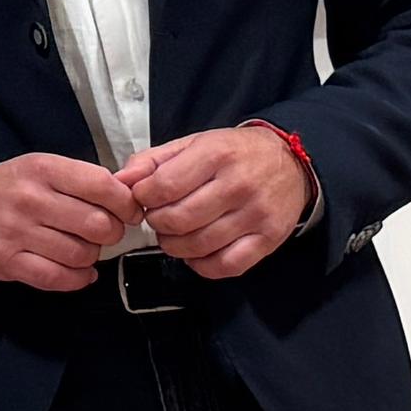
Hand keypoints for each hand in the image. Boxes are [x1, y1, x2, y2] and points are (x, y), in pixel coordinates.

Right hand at [0, 154, 133, 294]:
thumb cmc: (7, 188)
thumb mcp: (39, 168)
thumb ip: (79, 180)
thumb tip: (126, 199)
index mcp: (42, 170)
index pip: (101, 186)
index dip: (126, 203)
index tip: (129, 211)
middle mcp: (31, 199)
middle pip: (97, 224)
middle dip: (112, 233)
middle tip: (105, 233)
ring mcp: (17, 233)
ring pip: (81, 254)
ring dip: (92, 256)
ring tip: (84, 249)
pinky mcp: (8, 262)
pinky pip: (58, 278)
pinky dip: (78, 278)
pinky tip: (80, 272)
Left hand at [121, 125, 313, 279]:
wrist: (291, 163)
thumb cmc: (234, 153)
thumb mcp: (193, 144)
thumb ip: (152, 161)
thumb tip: (119, 181)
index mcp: (216, 154)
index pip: (163, 187)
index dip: (143, 198)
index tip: (144, 198)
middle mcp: (238, 184)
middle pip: (178, 220)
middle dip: (157, 223)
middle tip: (159, 217)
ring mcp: (256, 215)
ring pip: (197, 246)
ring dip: (174, 245)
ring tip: (174, 233)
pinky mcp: (268, 239)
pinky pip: (224, 266)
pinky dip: (201, 265)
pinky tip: (196, 251)